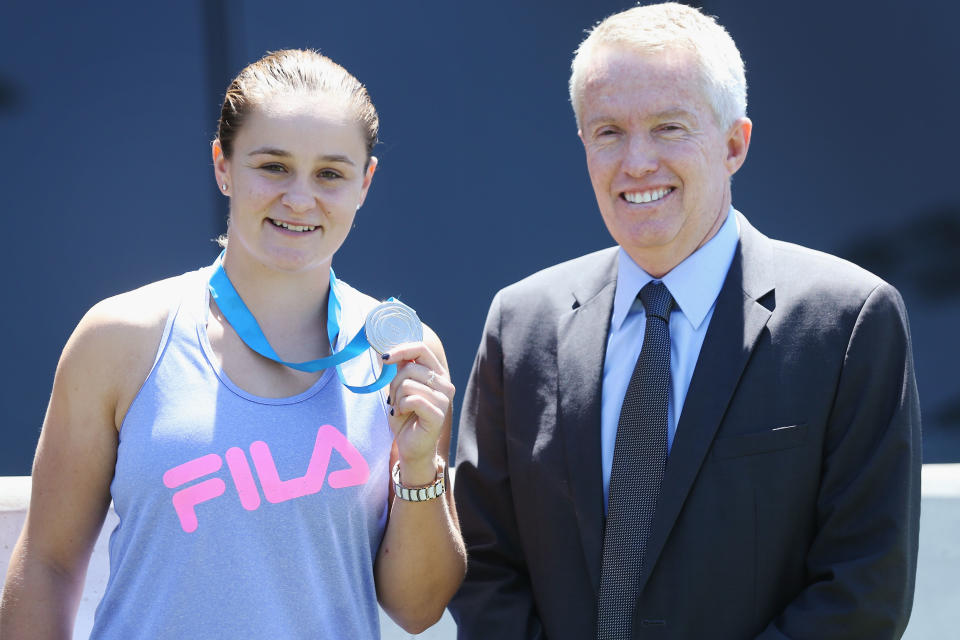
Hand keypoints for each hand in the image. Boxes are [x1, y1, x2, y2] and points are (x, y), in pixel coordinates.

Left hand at [382, 342, 454, 484]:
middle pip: (411, 368)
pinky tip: (401, 414)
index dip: (401, 349)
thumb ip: (401, 369)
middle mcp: (445, 384)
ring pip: (409, 384)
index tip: (385, 357)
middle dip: (394, 383)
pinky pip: (412, 399)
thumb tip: (390, 350)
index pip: (421, 349)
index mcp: (437, 374)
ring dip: (396, 397)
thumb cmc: (405, 416)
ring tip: (399, 408)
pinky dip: (400, 406)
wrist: (411, 446)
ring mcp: (444, 399)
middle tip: (393, 398)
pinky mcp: (438, 414)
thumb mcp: (400, 388)